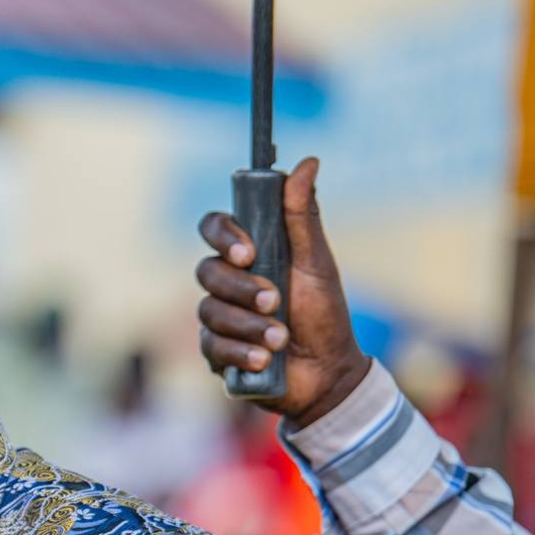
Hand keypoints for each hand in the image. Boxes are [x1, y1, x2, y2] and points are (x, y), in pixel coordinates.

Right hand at [196, 156, 372, 426]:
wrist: (327, 373)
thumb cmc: (324, 314)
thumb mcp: (317, 263)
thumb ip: (303, 216)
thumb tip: (308, 161)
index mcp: (249, 254)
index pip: (214, 228)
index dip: (222, 235)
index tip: (248, 251)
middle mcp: (228, 283)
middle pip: (207, 271)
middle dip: (241, 288)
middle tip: (274, 300)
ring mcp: (219, 318)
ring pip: (209, 311)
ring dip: (248, 325)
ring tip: (279, 339)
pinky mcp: (216, 353)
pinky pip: (211, 346)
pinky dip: (240, 352)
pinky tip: (264, 360)